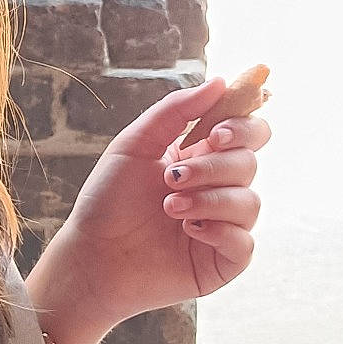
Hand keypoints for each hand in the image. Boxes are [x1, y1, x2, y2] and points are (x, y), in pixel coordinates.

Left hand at [27, 76, 269, 343]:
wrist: (92, 255)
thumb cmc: (108, 201)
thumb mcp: (135, 144)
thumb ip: (175, 110)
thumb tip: (220, 82)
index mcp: (202, 157)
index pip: (247, 132)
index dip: (244, 125)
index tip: (217, 132)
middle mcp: (218, 188)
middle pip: (249, 162)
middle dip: (213, 166)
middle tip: (174, 176)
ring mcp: (224, 225)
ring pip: (250, 201)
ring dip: (208, 200)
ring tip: (169, 207)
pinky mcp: (222, 260)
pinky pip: (245, 242)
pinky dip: (220, 231)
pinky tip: (189, 231)